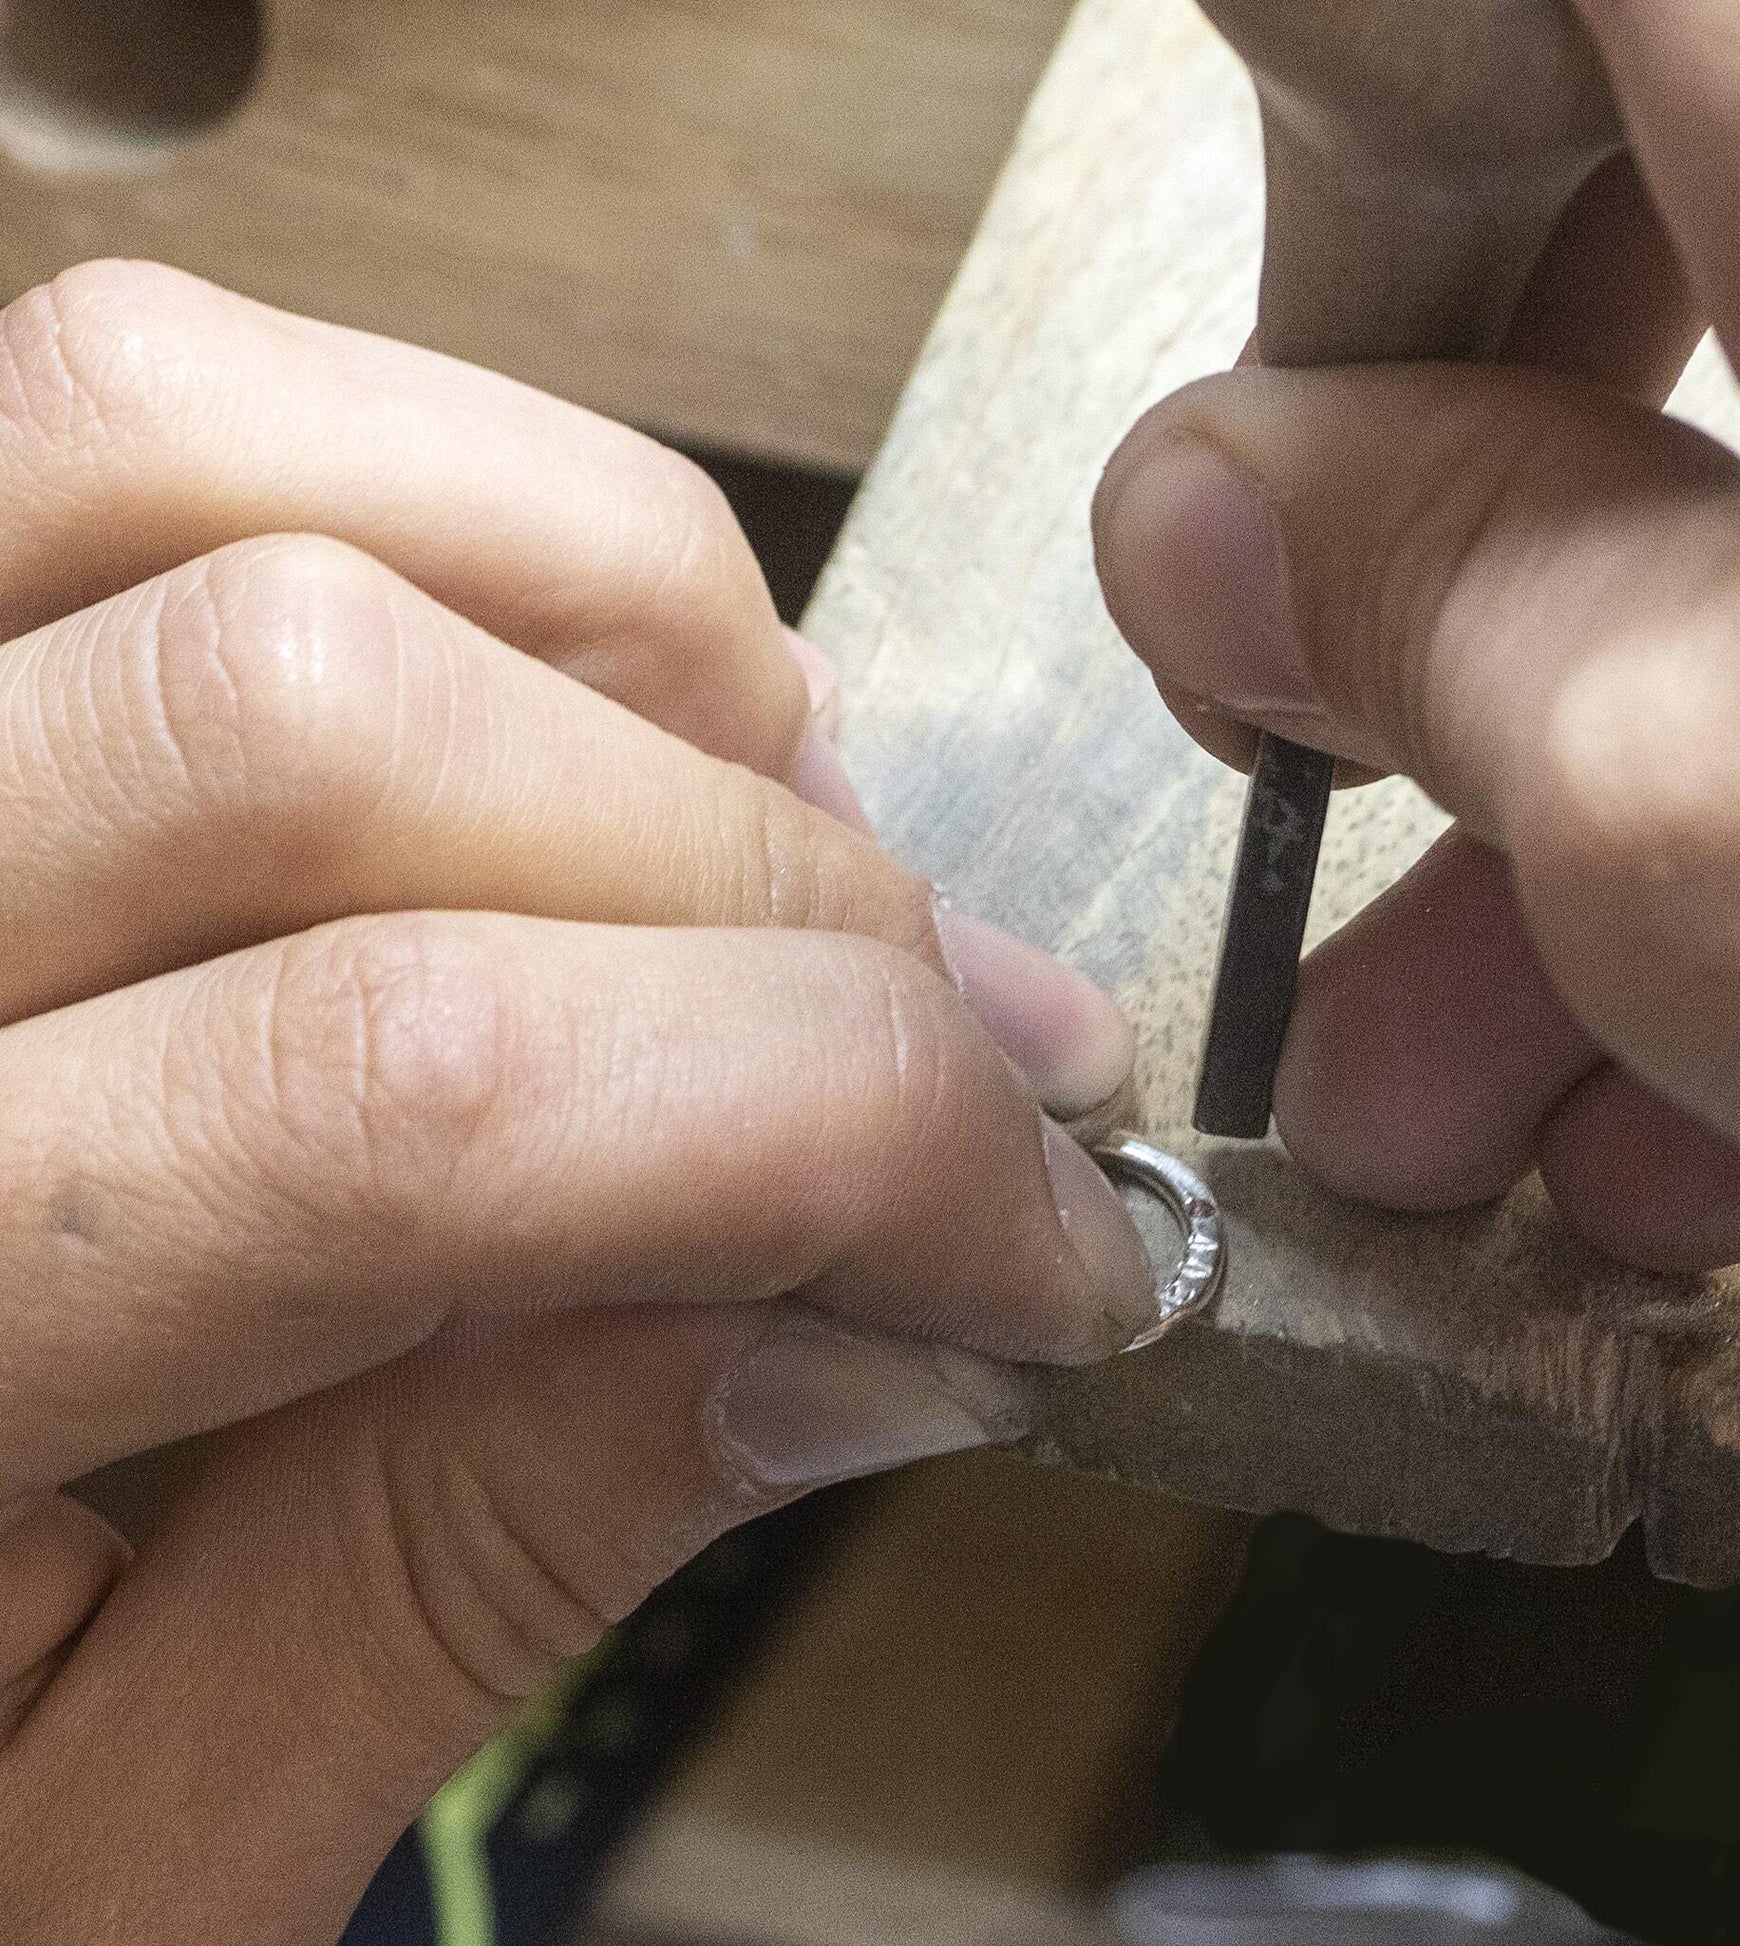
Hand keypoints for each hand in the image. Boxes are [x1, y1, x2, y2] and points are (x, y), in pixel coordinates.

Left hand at [0, 262, 1147, 1939]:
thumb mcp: (127, 1833)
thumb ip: (474, 1558)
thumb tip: (862, 1327)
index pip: (406, 1092)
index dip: (835, 1128)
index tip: (1038, 1237)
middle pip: (333, 714)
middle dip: (775, 896)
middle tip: (952, 1060)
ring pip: (185, 436)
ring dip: (617, 620)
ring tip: (776, 831)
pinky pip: (141, 407)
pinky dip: (453, 510)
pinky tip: (589, 718)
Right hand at [1095, 0, 1739, 1275]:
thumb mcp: (1699, 780)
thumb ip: (1409, 584)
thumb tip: (1212, 503)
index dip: (1323, 137)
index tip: (1263, 385)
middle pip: (1618, 207)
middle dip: (1435, 565)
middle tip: (1334, 773)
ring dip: (1596, 792)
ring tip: (1492, 1089)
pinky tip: (1733, 1085)